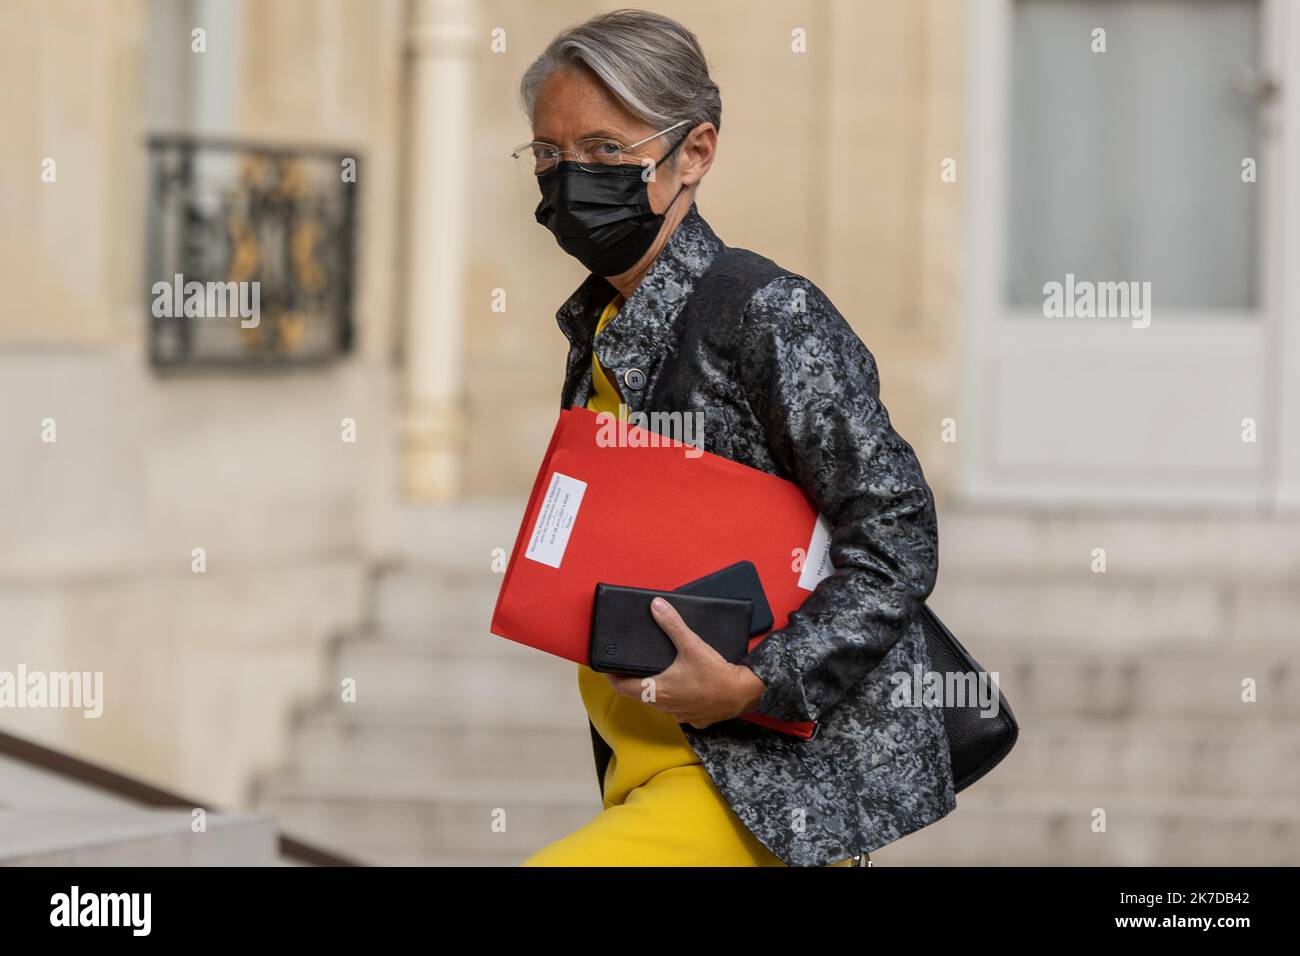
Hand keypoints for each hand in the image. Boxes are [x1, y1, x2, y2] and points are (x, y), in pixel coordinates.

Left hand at [605, 596, 767, 728]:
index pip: (623, 688)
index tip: (609, 670)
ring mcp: (680, 715)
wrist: (743, 694)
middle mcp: (666, 707)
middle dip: (635, 682)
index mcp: (659, 690)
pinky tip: (686, 689)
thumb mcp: (691, 644)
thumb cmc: (716, 673)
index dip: (614, 678)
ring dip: (657, 692)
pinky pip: (679, 711)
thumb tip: (656, 606)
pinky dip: (678, 700)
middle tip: (634, 668)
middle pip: (641, 696)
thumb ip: (672, 624)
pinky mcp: (695, 720)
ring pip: (660, 704)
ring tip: (660, 675)